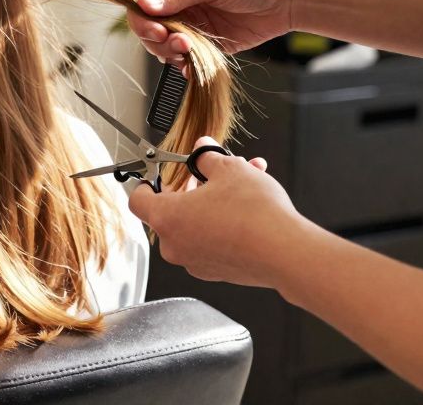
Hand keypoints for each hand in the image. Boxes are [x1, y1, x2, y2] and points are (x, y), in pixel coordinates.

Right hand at [127, 0, 298, 61]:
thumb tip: (143, 4)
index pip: (140, 1)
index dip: (142, 18)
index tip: (157, 30)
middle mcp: (177, 2)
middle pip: (147, 27)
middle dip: (157, 39)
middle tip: (179, 43)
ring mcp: (189, 24)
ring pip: (162, 45)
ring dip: (170, 52)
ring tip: (191, 49)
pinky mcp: (204, 43)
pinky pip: (183, 58)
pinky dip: (184, 64)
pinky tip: (193, 64)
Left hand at [129, 137, 309, 287]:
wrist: (285, 252)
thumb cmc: (254, 214)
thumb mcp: (228, 169)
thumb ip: (207, 157)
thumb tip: (202, 150)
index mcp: (166, 218)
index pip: (138, 200)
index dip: (146, 183)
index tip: (157, 176)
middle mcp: (175, 245)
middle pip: (170, 211)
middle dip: (191, 188)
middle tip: (208, 174)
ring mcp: (195, 262)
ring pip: (195, 224)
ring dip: (212, 202)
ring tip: (240, 183)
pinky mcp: (216, 271)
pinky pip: (210, 241)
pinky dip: (221, 223)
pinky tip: (247, 206)